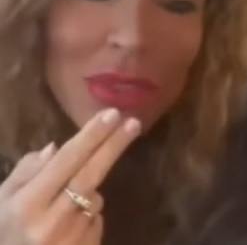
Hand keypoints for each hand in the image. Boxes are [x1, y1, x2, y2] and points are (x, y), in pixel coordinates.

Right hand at [0, 109, 140, 244]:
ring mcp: (72, 238)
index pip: (67, 160)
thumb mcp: (0, 202)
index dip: (91, 135)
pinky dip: (87, 217)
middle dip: (113, 145)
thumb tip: (56, 148)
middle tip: (133, 123)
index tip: (112, 114)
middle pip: (91, 174)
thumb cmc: (2, 234)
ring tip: (62, 208)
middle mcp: (52, 220)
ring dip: (88, 193)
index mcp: (27, 204)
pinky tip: (66, 229)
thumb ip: (25, 172)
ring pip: (96, 198)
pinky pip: (96, 221)